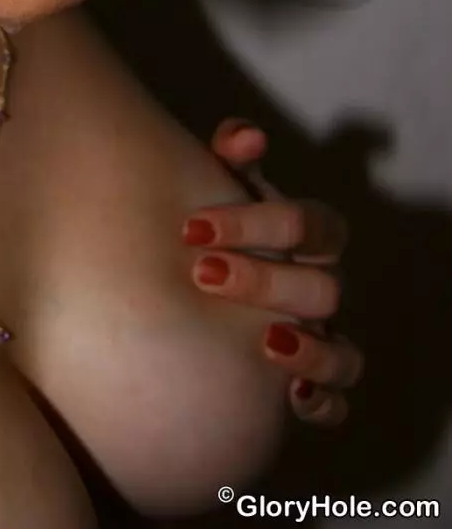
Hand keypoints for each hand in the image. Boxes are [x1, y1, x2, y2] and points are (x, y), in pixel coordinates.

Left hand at [184, 118, 362, 427]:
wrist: (198, 292)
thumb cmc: (220, 231)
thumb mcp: (222, 189)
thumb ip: (231, 157)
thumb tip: (245, 135)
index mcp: (311, 239)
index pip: (312, 224)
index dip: (259, 221)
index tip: (193, 226)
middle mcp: (325, 289)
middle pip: (323, 287)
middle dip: (264, 280)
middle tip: (203, 273)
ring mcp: (326, 340)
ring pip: (346, 354)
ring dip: (311, 350)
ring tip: (266, 342)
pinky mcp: (315, 387)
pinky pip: (337, 405)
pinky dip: (320, 401)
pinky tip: (289, 396)